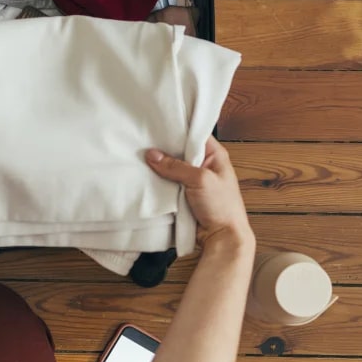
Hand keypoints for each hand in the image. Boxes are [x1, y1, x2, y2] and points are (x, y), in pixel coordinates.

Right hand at [145, 137, 252, 251]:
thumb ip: (175, 166)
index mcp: (214, 155)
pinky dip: (159, 181)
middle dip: (163, 148)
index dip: (177, 128)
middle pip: (179, 150)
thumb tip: (152, 154)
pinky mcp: (183, 194)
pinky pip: (168, 183)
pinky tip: (144, 175)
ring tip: (139, 156)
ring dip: (159, 166)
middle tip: (143, 140)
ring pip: (172, 168)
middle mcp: (204, 164)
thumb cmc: (221, 207)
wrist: (222, 237)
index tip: (157, 124)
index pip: (194, 133)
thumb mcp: (200, 180)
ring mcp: (193, 180)